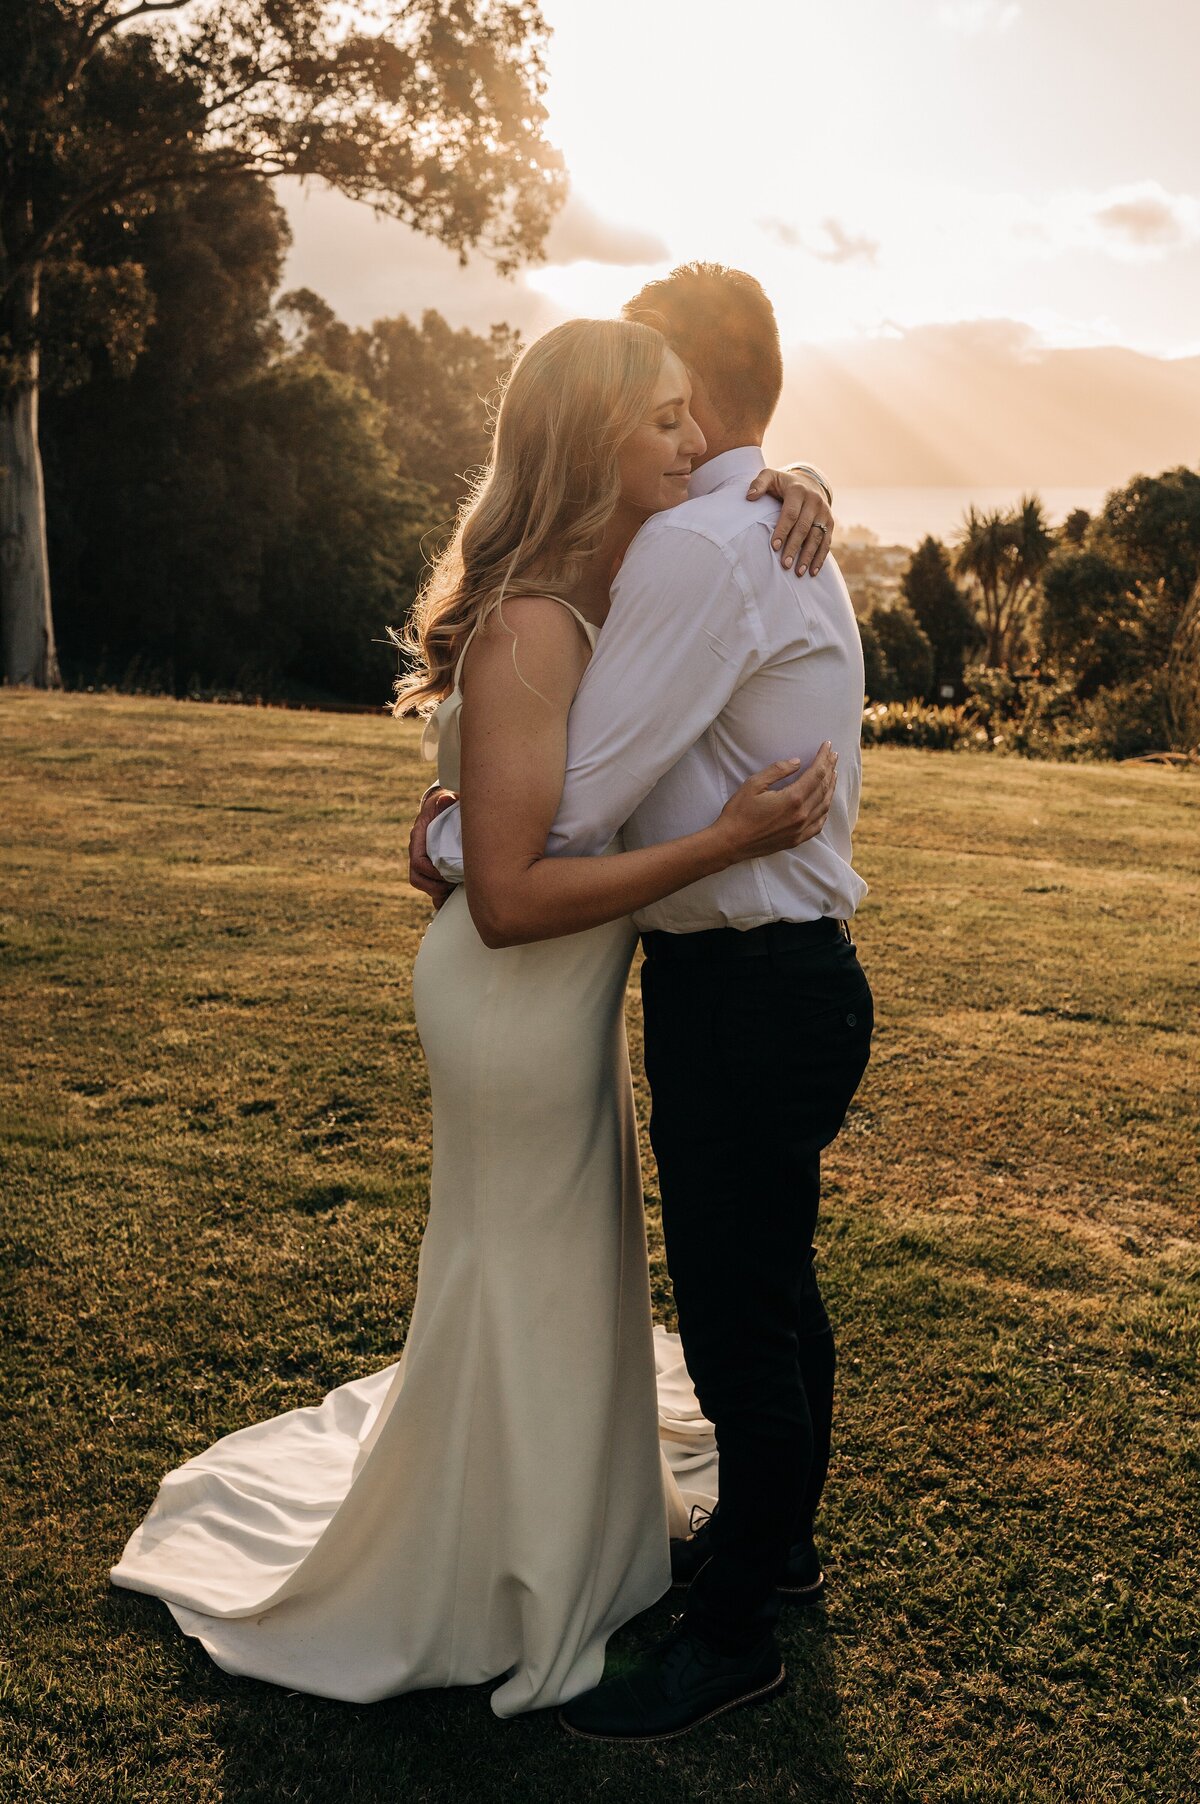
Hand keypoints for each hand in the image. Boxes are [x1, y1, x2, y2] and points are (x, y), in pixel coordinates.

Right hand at [408, 784, 458, 906]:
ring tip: (454, 892)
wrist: (442, 805)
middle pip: (417, 878)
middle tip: (453, 887)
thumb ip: (446, 800)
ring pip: (423, 885)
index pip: (418, 861)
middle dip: (435, 887)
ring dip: (438, 892)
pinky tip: (451, 901)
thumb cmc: (445, 804)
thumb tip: (447, 799)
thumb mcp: (446, 799)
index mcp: (419, 837)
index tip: (447, 876)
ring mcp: (424, 860)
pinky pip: (431, 886)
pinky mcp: (432, 868)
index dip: (432, 872)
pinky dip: (440, 896)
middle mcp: (417, 851)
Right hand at [711, 743, 837, 864]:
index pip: (816, 773)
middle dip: (830, 768)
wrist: (730, 843)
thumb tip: (797, 762)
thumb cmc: (739, 812)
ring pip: (824, 805)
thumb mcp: (754, 784)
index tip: (828, 746)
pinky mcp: (797, 839)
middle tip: (834, 756)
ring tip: (833, 773)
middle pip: (823, 787)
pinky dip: (825, 810)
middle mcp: (801, 814)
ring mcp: (801, 829)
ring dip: (831, 787)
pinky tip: (826, 802)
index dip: (823, 758)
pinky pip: (819, 824)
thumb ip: (777, 771)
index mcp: (792, 799)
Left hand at [746, 468, 833, 575]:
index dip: (783, 530)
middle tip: (785, 564)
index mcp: (798, 491)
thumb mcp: (770, 477)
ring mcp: (824, 512)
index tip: (774, 547)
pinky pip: (826, 542)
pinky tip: (812, 572)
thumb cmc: (783, 484)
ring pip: (817, 537)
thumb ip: (759, 483)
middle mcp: (814, 501)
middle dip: (794, 547)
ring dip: (808, 556)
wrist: (808, 482)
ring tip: (798, 573)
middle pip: (804, 527)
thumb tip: (749, 496)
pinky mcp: (830, 522)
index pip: (791, 513)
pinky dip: (820, 558)